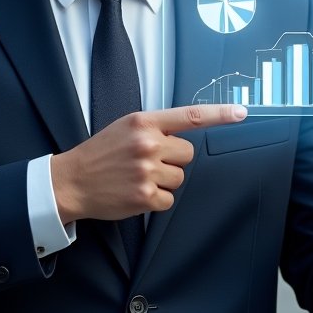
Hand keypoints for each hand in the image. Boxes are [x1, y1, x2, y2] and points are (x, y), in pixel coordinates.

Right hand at [52, 104, 247, 223]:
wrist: (71, 181)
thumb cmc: (99, 154)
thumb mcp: (124, 128)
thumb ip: (154, 128)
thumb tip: (182, 135)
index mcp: (143, 122)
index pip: (189, 116)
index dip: (219, 114)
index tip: (241, 113)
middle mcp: (147, 144)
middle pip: (187, 154)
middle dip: (172, 159)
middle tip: (146, 162)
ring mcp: (147, 171)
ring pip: (179, 178)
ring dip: (164, 180)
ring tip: (137, 177)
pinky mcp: (145, 196)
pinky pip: (169, 199)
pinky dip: (156, 199)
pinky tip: (136, 193)